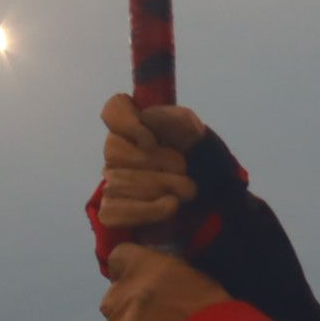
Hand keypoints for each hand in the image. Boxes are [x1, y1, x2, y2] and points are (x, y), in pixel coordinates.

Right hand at [97, 92, 208, 235]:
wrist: (209, 192)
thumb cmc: (196, 156)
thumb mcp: (193, 132)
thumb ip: (173, 119)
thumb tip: (147, 117)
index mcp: (133, 122)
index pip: (113, 110)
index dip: (127, 124)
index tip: (151, 141)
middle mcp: (116, 148)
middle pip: (115, 150)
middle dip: (156, 162)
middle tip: (184, 168)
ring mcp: (111, 179)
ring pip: (117, 182)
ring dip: (160, 186)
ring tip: (186, 189)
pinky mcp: (110, 209)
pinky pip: (114, 210)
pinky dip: (147, 209)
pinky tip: (170, 205)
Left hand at [100, 244, 231, 320]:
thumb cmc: (212, 311)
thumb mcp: (194, 277)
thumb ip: (166, 277)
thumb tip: (159, 287)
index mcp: (141, 266)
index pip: (118, 258)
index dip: (128, 275)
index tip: (140, 286)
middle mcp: (120, 295)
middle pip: (112, 302)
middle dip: (127, 314)